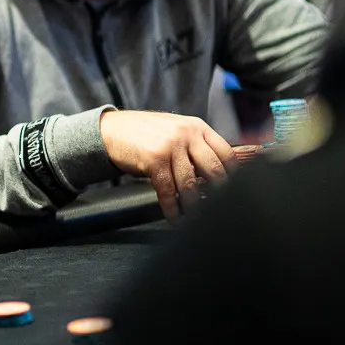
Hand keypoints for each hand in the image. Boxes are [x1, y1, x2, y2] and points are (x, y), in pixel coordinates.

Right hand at [99, 110, 236, 221]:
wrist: (110, 130)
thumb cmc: (143, 133)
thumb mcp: (174, 130)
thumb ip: (194, 145)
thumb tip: (216, 172)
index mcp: (196, 126)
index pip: (226, 153)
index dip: (233, 175)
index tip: (235, 191)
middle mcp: (186, 134)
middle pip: (213, 170)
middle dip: (218, 194)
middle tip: (219, 208)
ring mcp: (170, 146)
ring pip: (190, 184)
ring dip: (193, 206)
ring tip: (195, 218)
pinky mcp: (154, 160)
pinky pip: (168, 190)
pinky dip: (172, 207)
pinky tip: (174, 216)